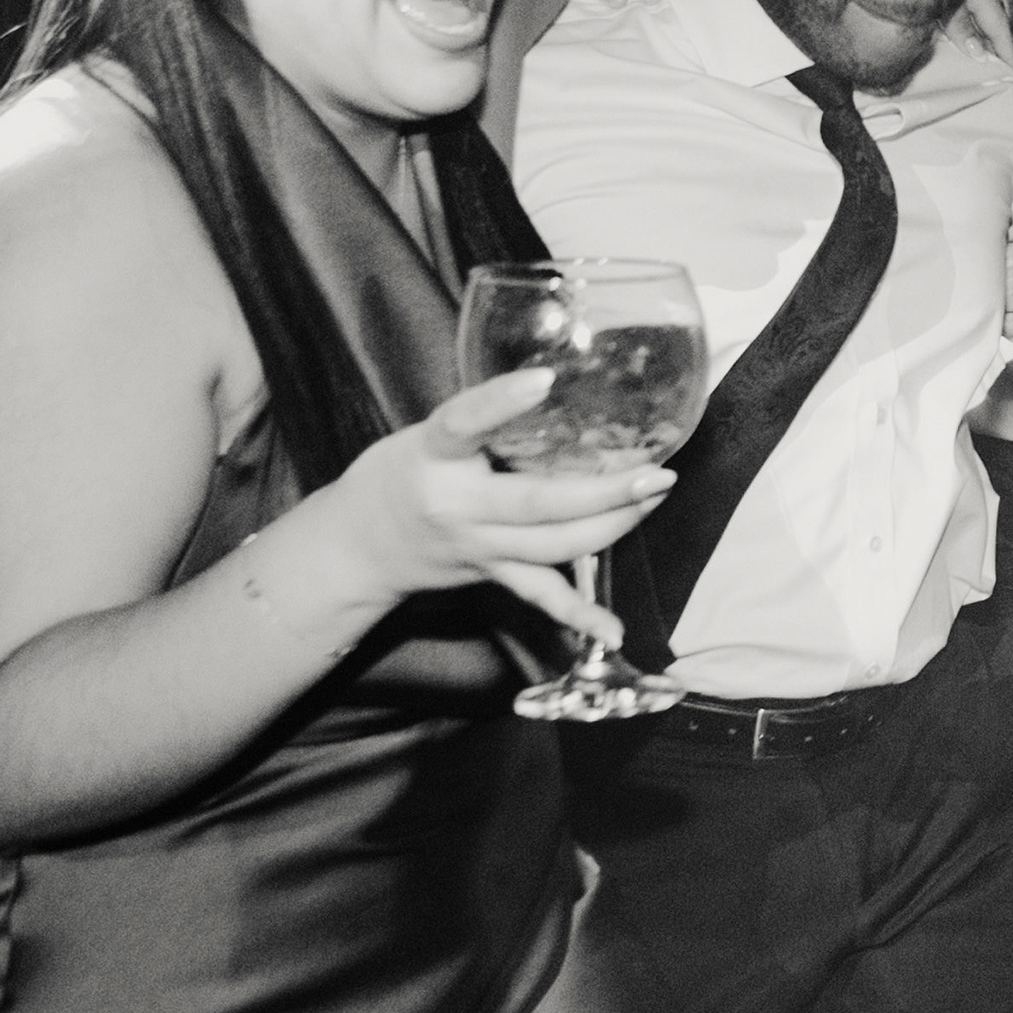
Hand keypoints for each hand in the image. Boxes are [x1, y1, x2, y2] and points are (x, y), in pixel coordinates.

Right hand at [326, 371, 677, 644]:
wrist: (355, 550)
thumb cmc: (398, 477)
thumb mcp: (424, 436)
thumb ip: (481, 423)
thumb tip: (554, 391)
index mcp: (432, 456)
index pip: (463, 423)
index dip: (501, 402)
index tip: (545, 380)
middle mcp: (456, 505)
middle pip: (537, 502)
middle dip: (605, 492)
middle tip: (657, 473)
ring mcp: (476, 547)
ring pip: (553, 546)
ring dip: (613, 526)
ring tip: (654, 497)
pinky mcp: (489, 574)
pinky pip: (539, 595)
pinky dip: (579, 615)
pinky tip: (614, 632)